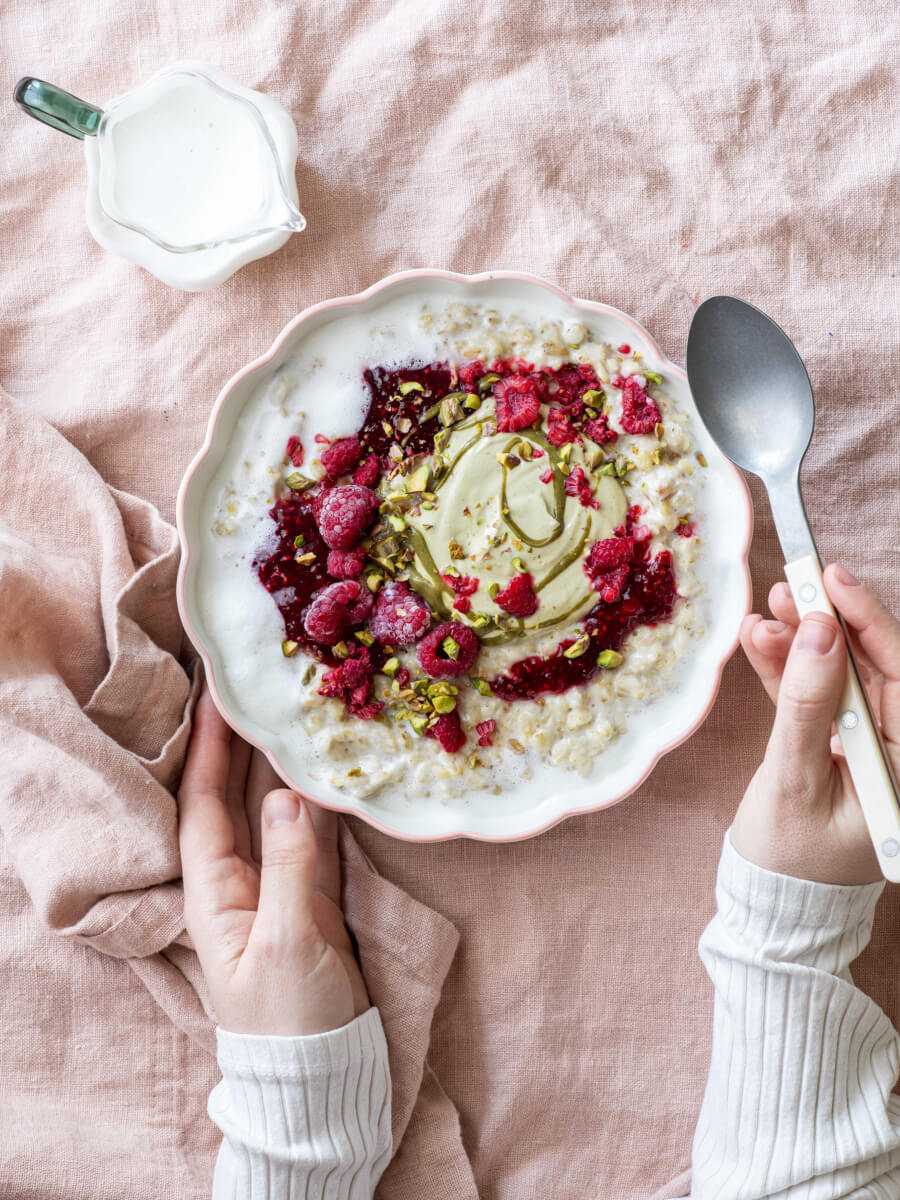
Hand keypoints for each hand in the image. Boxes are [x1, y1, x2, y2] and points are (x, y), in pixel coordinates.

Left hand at [178, 685, 368, 1035]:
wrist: (322, 1073)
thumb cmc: (290, 1019)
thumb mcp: (286, 943)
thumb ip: (290, 867)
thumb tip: (286, 795)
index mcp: (214, 895)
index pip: (204, 808)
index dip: (209, 754)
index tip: (217, 703)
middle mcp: (240, 882)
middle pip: (235, 800)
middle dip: (240, 748)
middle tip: (253, 694)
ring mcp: (278, 887)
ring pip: (274, 813)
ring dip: (277, 766)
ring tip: (286, 716)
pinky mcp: (314, 897)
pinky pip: (312, 836)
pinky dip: (317, 802)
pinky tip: (322, 770)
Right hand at [731, 563, 899, 885]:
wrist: (771, 906)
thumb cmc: (791, 860)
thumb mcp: (795, 780)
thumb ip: (807, 705)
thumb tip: (818, 633)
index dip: (871, 624)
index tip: (835, 581)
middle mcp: (896, 751)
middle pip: (871, 670)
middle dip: (829, 626)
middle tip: (792, 585)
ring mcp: (865, 746)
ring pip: (838, 677)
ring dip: (801, 642)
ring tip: (767, 610)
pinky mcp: (833, 745)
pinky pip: (814, 697)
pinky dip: (787, 669)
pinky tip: (762, 639)